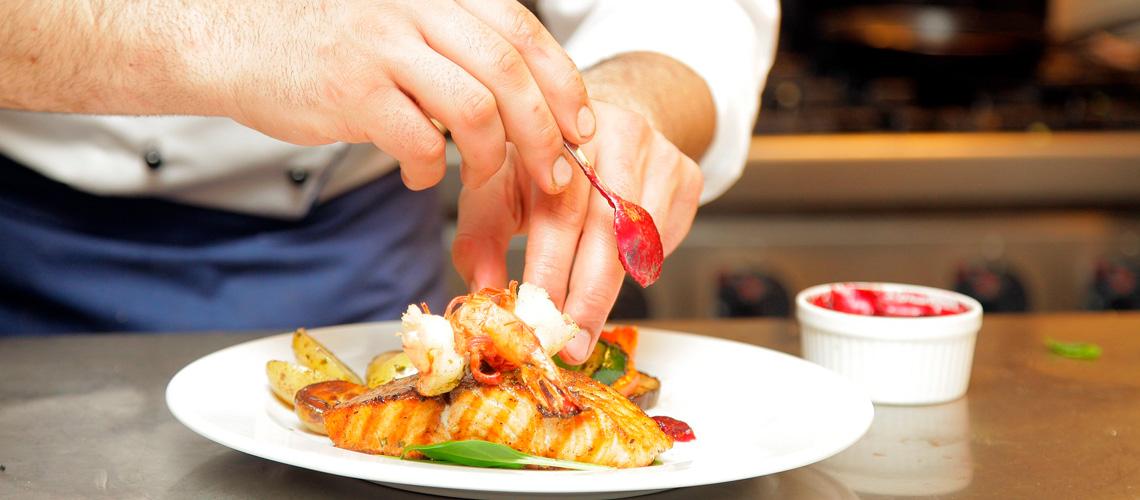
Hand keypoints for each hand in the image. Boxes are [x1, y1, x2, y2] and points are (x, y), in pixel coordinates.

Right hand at [220, 0, 591, 192]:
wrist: (227, 38)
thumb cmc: (318, 37)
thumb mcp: (393, 18)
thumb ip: (451, 43)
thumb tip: (522, 98)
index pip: (519, 30)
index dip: (561, 80)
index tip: (579, 123)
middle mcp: (413, 9)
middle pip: (509, 71)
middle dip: (544, 130)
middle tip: (555, 171)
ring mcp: (382, 48)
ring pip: (475, 109)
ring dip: (494, 158)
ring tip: (485, 178)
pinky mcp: (352, 92)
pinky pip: (420, 141)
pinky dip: (432, 170)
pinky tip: (421, 174)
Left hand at [452, 100, 702, 362]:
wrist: (599, 122)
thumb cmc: (540, 164)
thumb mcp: (498, 187)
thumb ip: (481, 238)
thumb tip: (482, 294)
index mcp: (554, 134)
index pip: (558, 210)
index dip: (549, 271)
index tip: (536, 321)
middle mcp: (611, 133)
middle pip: (607, 227)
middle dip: (586, 296)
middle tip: (571, 344)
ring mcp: (656, 151)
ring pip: (641, 238)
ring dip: (612, 291)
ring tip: (586, 327)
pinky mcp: (685, 173)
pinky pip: (665, 236)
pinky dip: (640, 267)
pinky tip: (615, 274)